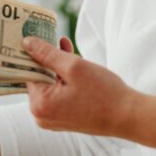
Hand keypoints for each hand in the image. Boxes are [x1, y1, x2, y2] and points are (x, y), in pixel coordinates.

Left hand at [23, 36, 138, 137]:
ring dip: (58, 67)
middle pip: (38, 79)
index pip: (27, 72)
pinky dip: (64, 79)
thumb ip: (47, 54)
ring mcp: (52, 119)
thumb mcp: (73, 66)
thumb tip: (26, 43)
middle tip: (54, 38)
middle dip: (48, 59)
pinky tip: (74, 63)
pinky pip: (58, 94)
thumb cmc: (103, 93)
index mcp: (39, 105)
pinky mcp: (64, 119)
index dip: (32, 53)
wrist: (128, 116)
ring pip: (49, 85)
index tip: (33, 36)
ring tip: (68, 48)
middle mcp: (41, 116)